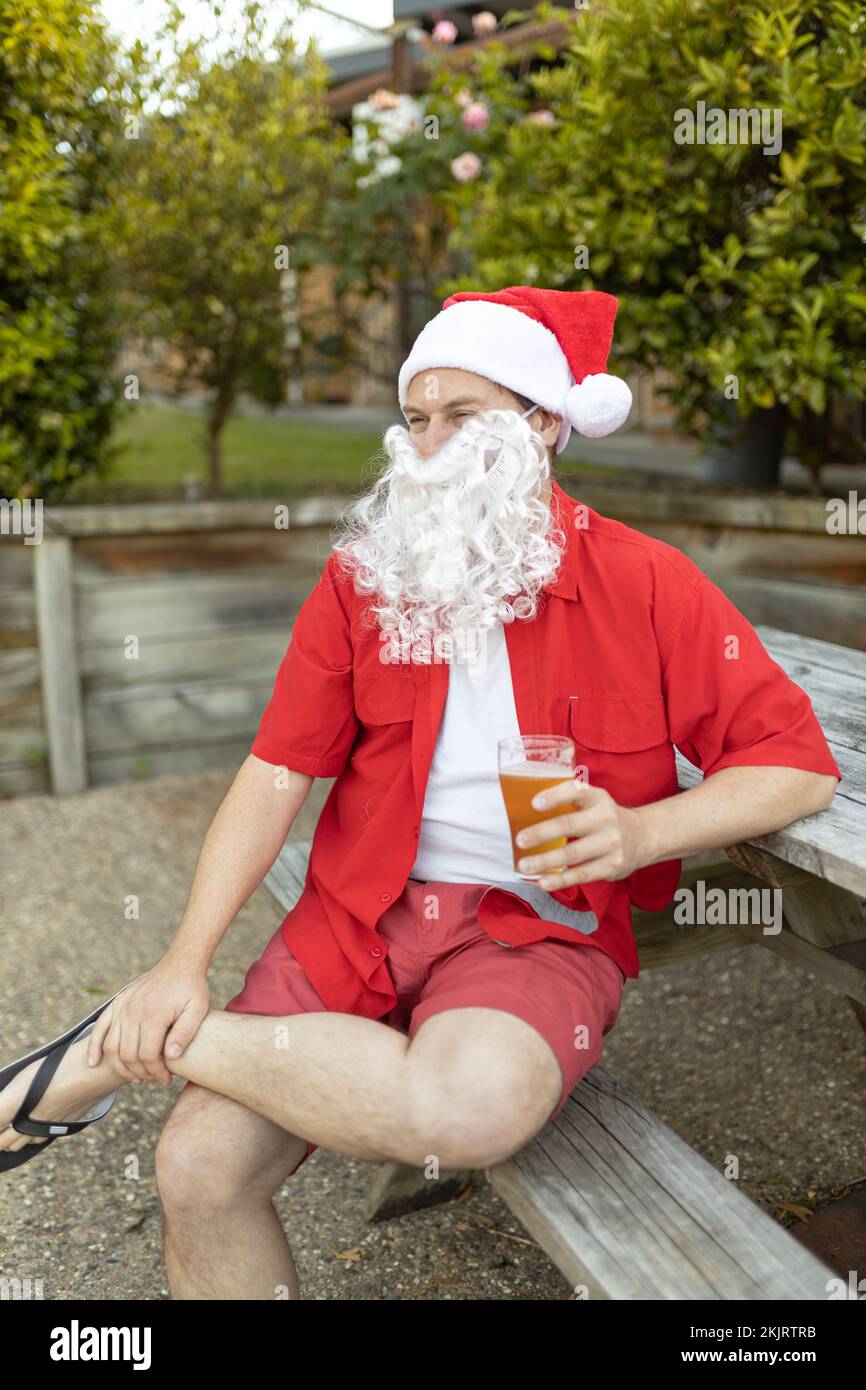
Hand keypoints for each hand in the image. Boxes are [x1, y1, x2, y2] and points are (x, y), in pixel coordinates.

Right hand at [87, 959, 209, 1085]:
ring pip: (112, 1046)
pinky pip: (99, 1028)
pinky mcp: (117, 1003)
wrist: (180, 963)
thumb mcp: (198, 1010)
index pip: (148, 1055)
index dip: (156, 1072)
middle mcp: (133, 1011)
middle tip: (153, 1079)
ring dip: (121, 1067)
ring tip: (136, 1077)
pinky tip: (93, 1062)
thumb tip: (171, 1058)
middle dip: (141, 1073)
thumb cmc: (191, 988)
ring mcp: (122, 1007)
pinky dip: (93, 1047)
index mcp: (154, 1015)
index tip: (166, 1080)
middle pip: (128, 1055)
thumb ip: (185, 1034)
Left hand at [515, 778, 644, 888]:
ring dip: (546, 861)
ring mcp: (611, 843)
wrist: (642, 837)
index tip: (534, 803)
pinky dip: (560, 880)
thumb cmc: (604, 818)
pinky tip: (543, 882)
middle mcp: (606, 818)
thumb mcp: (593, 800)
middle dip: (542, 833)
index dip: (554, 796)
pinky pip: (582, 874)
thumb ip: (567, 798)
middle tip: (520, 840)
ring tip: (524, 865)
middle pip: (569, 825)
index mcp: (597, 797)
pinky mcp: (612, 866)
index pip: (575, 791)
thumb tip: (524, 798)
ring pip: (573, 854)